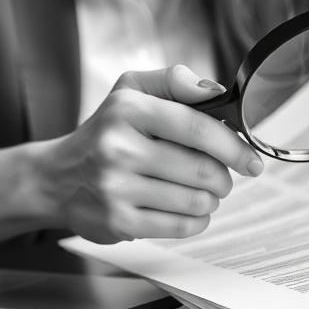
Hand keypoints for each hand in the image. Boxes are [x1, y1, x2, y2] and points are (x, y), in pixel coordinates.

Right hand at [33, 65, 263, 242]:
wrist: (57, 178)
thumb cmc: (106, 130)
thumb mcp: (131, 90)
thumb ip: (175, 81)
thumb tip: (216, 91)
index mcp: (127, 110)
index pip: (196, 127)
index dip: (233, 145)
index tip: (251, 160)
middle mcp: (118, 148)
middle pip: (201, 169)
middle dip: (224, 177)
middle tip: (222, 178)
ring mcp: (116, 188)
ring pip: (194, 201)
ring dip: (211, 199)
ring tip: (203, 192)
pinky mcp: (118, 222)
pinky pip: (180, 227)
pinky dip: (197, 220)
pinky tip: (189, 210)